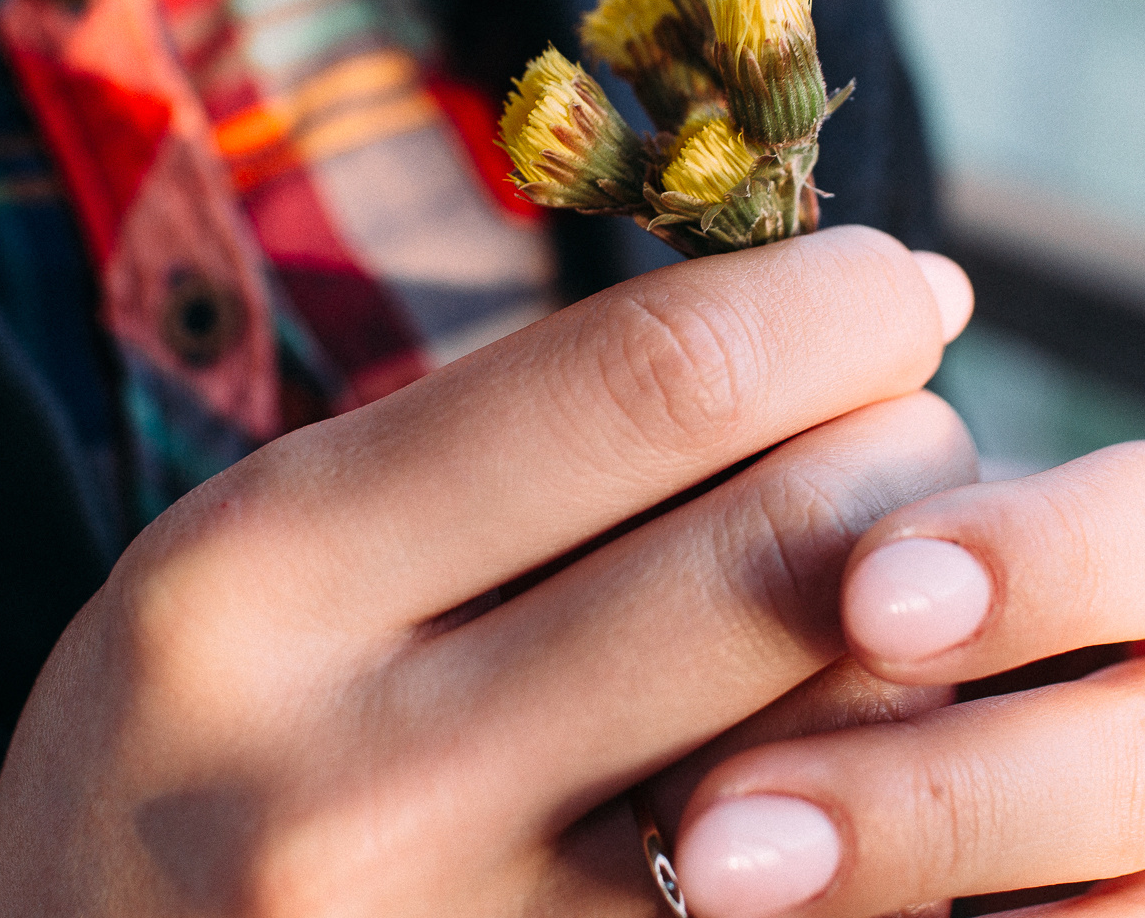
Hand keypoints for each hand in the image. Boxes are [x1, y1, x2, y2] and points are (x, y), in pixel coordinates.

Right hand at [0, 226, 977, 915]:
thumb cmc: (214, 731)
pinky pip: (832, 897)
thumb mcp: (281, 544)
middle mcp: (359, 786)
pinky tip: (852, 745)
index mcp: (265, 578)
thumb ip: (525, 433)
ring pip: (849, 746)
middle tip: (910, 434)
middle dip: (907, 453)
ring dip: (929, 626)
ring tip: (890, 584)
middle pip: (782, 551)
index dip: (826, 303)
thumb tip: (859, 302)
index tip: (883, 288)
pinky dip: (889, 794)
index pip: (649, 381)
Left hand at [673, 413, 1144, 917]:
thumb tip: (774, 555)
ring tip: (734, 885)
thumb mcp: (965, 511)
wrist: (1033, 685)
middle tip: (724, 817)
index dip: (1042, 558)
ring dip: (932, 885)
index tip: (860, 594)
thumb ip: (902, 522)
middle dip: (929, 792)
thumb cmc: (975, 561)